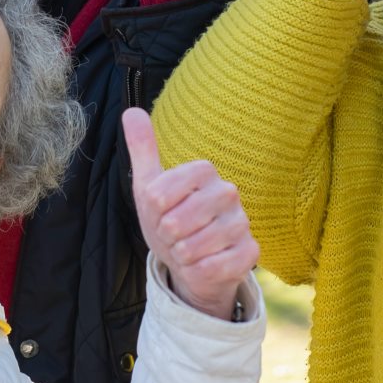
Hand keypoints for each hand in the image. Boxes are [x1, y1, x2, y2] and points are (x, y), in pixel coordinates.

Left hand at [123, 108, 258, 321]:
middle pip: (174, 222)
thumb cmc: (170, 220)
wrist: (192, 262)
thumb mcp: (149, 187)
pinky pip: (211, 268)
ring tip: (187, 250)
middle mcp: (228, 192)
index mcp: (204, 171)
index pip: (158, 195)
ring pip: (192, 248)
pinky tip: (203, 265)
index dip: (152, 212)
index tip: (161, 213)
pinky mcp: (250, 252)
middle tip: (174, 235)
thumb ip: (142, 149)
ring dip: (181, 256)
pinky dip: (197, 271)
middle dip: (165, 237)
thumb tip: (131, 111)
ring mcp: (242, 223)